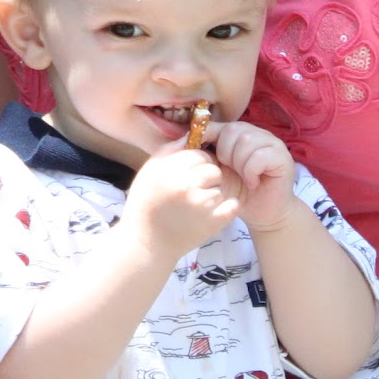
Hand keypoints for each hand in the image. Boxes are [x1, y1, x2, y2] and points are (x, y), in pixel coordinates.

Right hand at [124, 142, 240, 262]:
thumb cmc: (145, 206)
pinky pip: (232, 204)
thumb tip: (190, 134)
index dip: (196, 162)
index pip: (198, 154)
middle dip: (207, 177)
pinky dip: (227, 207)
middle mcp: (185, 185)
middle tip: (194, 190)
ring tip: (196, 206)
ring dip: (212, 193)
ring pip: (221, 186)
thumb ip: (169, 150)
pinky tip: (213, 212)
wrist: (146, 244)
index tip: (189, 174)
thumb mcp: (149, 172)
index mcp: (168, 170)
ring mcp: (201, 205)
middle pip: (213, 169)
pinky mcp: (213, 222)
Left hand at [205, 121, 296, 231]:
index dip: (208, 139)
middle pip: (232, 131)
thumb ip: (205, 153)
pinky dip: (252, 172)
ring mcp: (272, 143)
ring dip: (240, 164)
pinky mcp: (283, 157)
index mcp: (239, 133)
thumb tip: (184, 138)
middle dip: (226, 155)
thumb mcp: (217, 171)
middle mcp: (257, 133)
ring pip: (247, 141)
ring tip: (243, 178)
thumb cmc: (238, 192)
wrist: (262, 214)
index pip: (218, 125)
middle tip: (232, 172)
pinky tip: (253, 183)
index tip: (206, 159)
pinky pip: (260, 156)